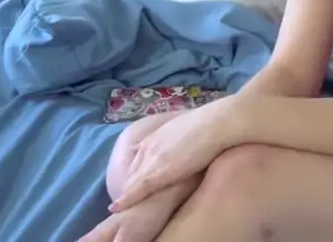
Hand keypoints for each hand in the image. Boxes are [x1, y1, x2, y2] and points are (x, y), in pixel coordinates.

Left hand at [110, 102, 231, 211]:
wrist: (216, 124)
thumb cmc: (209, 126)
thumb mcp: (187, 130)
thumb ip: (178, 140)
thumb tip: (183, 145)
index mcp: (154, 137)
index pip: (136, 158)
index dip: (134, 173)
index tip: (131, 183)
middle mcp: (147, 147)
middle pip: (131, 170)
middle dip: (127, 184)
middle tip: (125, 198)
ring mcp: (151, 159)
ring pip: (131, 180)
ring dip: (125, 193)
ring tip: (120, 207)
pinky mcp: (158, 172)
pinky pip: (137, 188)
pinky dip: (126, 199)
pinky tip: (116, 208)